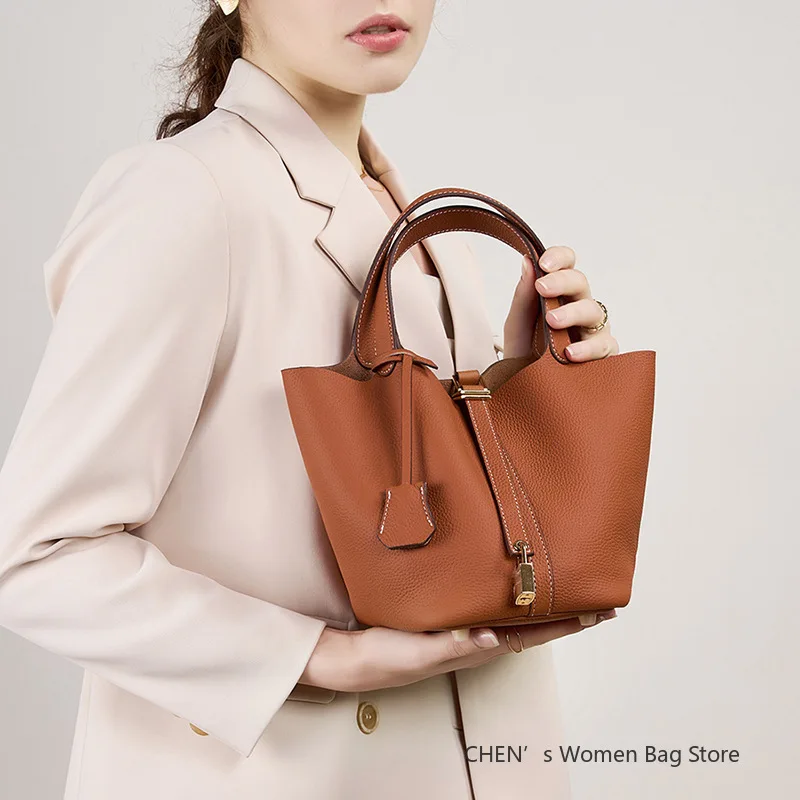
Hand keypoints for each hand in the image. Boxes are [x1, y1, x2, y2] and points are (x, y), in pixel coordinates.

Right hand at [298, 610, 615, 692]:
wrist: (357, 660)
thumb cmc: (388, 658)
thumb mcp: (420, 652)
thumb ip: (454, 645)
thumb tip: (489, 636)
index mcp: (479, 647)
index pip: (533, 635)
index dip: (567, 624)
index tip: (599, 611)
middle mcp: (479, 638)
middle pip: (533, 623)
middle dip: (566, 609)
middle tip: (596, 591)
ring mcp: (466, 629)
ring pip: (514, 613)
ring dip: (542, 600)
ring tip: (565, 581)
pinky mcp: (451, 617)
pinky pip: (490, 603)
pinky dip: (510, 593)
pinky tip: (513, 580)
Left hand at [502, 245, 618, 360]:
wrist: (527, 390)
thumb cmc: (525, 354)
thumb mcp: (518, 326)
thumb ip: (523, 296)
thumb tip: (527, 261)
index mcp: (559, 295)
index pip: (567, 265)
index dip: (560, 258)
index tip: (543, 263)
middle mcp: (580, 308)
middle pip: (581, 283)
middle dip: (562, 282)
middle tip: (542, 289)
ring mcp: (593, 331)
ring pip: (594, 311)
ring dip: (573, 313)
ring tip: (553, 322)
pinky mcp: (603, 356)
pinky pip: (603, 347)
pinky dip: (587, 349)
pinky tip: (570, 353)